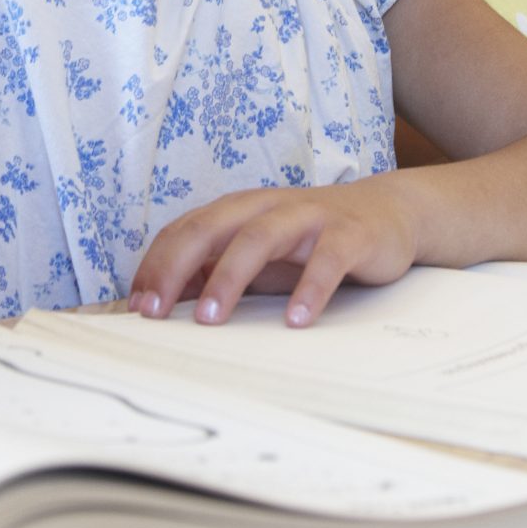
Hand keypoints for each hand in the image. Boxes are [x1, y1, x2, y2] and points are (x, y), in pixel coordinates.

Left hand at [127, 180, 420, 327]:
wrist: (389, 214)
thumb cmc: (313, 241)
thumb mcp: (260, 254)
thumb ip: (217, 270)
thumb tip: (165, 303)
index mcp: (241, 210)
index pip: (186, 230)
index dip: (157, 265)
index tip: (137, 306)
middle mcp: (269, 207)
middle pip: (211, 227)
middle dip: (176, 268)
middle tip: (154, 311)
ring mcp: (309, 217)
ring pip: (260, 237)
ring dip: (229, 277)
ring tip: (208, 318)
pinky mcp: (350, 235)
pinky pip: (326, 260)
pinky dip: (309, 288)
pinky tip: (296, 320)